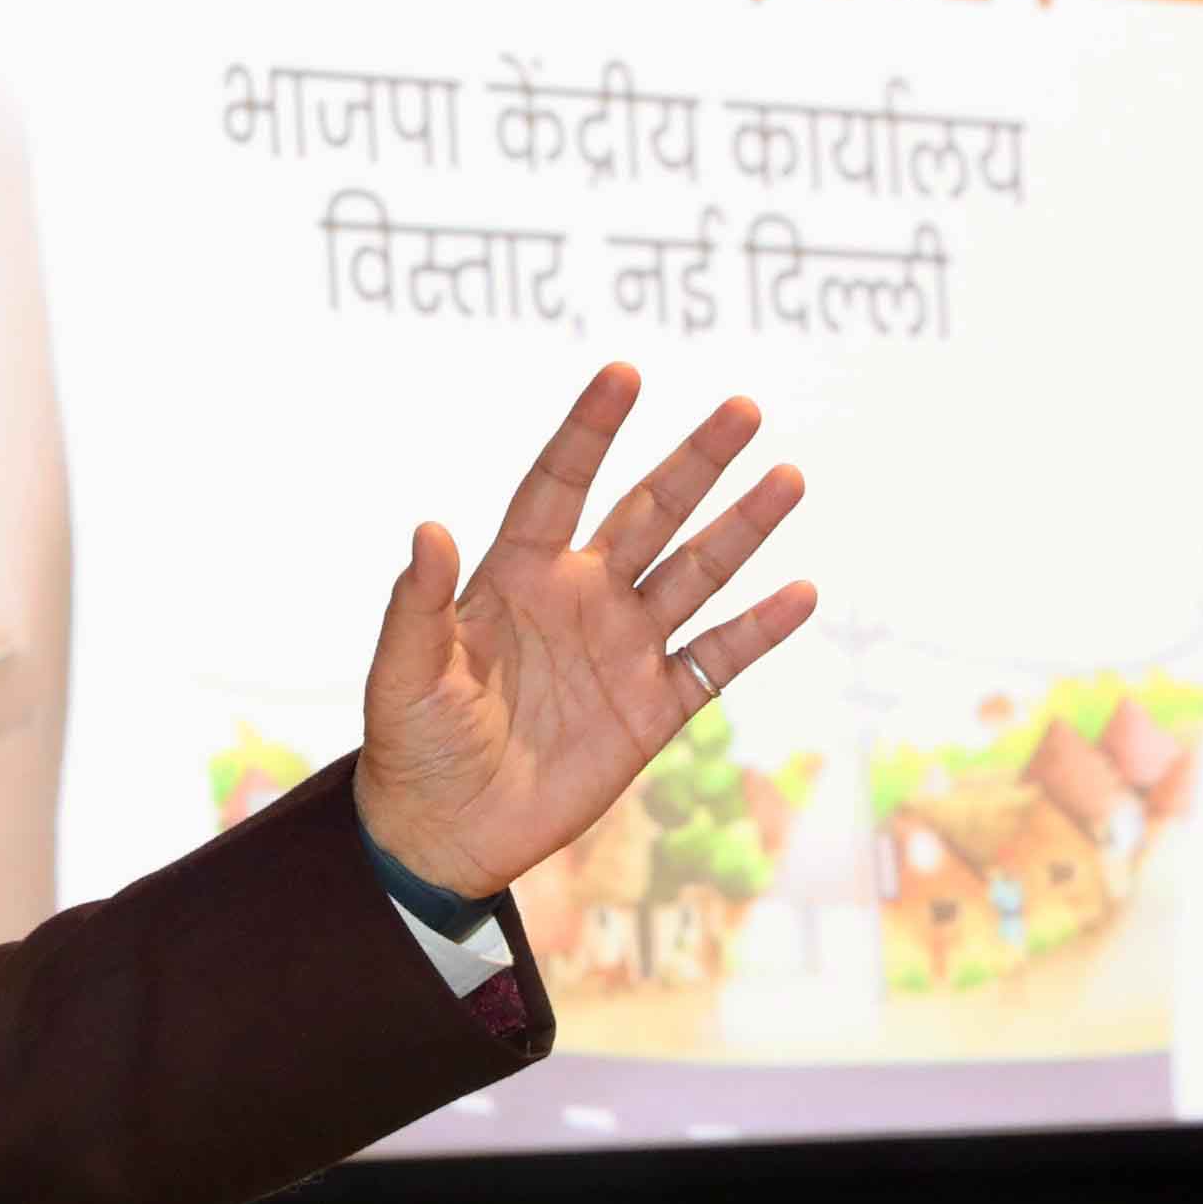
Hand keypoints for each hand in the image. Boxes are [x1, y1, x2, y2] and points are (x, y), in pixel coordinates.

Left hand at [352, 364, 813, 901]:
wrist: (446, 830)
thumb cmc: (413, 741)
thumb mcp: (403, 673)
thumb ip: (417, 605)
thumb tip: (427, 529)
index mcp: (516, 573)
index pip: (558, 485)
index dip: (589, 431)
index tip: (624, 373)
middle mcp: (580, 595)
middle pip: (648, 513)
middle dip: (694, 462)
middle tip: (743, 408)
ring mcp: (622, 648)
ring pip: (694, 574)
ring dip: (740, 530)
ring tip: (786, 478)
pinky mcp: (653, 708)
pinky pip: (715, 659)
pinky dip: (756, 629)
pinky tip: (799, 593)